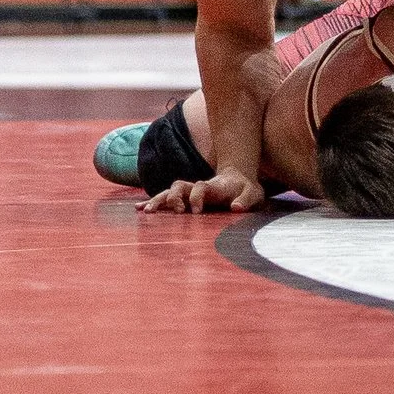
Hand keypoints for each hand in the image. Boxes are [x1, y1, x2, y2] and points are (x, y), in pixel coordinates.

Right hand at [137, 171, 266, 213]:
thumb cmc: (246, 190)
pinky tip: (140, 209)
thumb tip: (236, 208)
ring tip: (146, 212)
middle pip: (178, 186)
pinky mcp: (185, 199)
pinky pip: (166, 200)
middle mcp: (197, 187)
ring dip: (158, 200)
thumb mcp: (253, 194)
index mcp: (212, 186)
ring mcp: (190, 192)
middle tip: (176, 212)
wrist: (239, 181)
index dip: (197, 197)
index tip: (197, 212)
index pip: (199, 187)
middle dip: (173, 198)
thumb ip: (246, 200)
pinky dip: (153, 203)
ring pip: (169, 192)